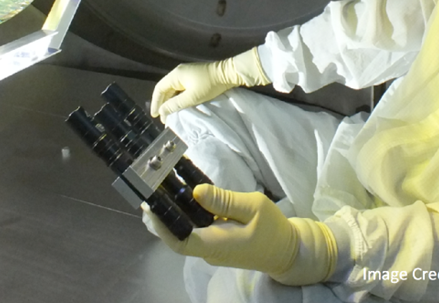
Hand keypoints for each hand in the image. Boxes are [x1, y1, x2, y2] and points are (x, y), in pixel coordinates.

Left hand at [142, 184, 336, 285]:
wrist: (288, 250)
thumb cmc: (272, 229)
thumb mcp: (253, 207)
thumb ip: (224, 200)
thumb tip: (196, 191)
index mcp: (217, 244)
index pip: (180, 241)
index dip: (162, 226)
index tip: (150, 207)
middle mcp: (209, 250)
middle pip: (179, 235)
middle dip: (164, 215)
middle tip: (153, 188)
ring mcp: (212, 248)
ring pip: (187, 231)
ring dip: (175, 213)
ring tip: (164, 187)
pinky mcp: (217, 243)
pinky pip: (197, 229)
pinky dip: (190, 214)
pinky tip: (187, 195)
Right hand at [150, 48, 268, 118]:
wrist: (228, 74)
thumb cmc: (209, 85)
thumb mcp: (191, 97)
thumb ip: (175, 104)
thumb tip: (162, 111)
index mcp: (175, 75)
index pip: (159, 89)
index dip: (155, 102)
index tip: (155, 115)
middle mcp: (178, 72)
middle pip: (166, 89)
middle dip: (163, 103)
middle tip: (164, 118)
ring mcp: (187, 73)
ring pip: (174, 89)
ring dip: (171, 101)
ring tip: (171, 114)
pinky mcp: (194, 76)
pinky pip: (181, 87)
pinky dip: (178, 97)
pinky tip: (180, 105)